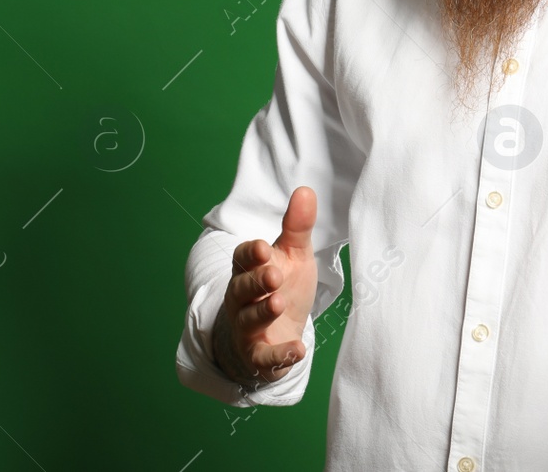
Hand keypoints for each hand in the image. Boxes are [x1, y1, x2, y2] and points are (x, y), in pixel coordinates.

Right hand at [215, 186, 317, 386]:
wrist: (274, 334)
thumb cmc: (282, 288)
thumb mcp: (293, 256)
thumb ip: (297, 227)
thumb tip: (306, 190)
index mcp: (248, 269)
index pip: (242, 258)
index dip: (251, 254)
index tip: (264, 248)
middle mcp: (241, 298)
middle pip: (241, 288)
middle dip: (256, 281)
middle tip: (274, 275)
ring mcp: (247, 328)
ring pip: (248, 319)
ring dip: (262, 312)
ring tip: (279, 303)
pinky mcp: (258, 356)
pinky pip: (264, 357)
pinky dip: (279, 354)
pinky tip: (298, 349)